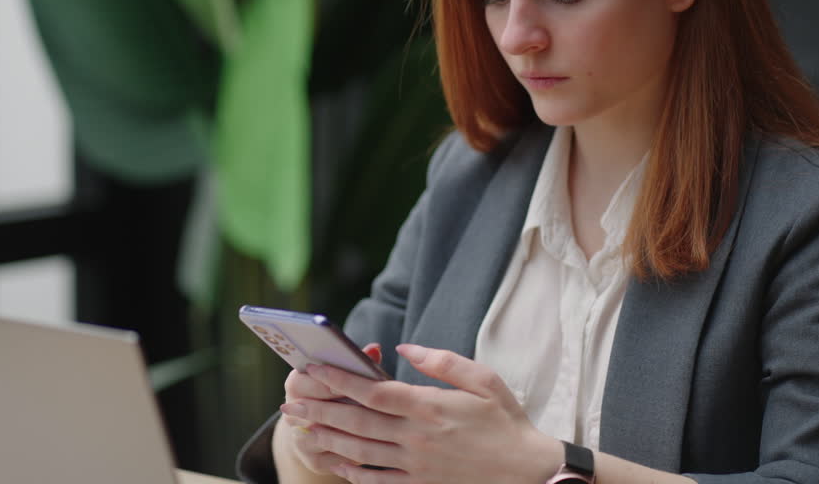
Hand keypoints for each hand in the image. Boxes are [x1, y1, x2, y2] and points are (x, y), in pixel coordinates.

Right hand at [280, 342, 384, 474]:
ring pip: (329, 436)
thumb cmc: (336, 393)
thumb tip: (374, 349)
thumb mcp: (342, 375)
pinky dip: (357, 451)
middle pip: (319, 410)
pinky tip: (376, 444)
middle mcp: (292, 412)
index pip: (309, 381)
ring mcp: (300, 439)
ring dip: (354, 432)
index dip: (335, 382)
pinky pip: (338, 457)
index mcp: (295, 384)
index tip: (358, 381)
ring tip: (378, 425)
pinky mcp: (314, 461)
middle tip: (373, 405)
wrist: (317, 428)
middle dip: (348, 407)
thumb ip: (356, 362)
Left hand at [280, 344, 560, 483]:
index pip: (374, 393)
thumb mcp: (483, 380)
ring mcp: (415, 465)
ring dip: (326, 440)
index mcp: (430, 408)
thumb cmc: (506, 422)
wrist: (527, 473)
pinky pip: (376, 480)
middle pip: (356, 424)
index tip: (314, 370)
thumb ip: (441, 361)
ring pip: (359, 453)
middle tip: (291, 401)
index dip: (339, 381)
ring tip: (301, 428)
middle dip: (319, 410)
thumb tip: (404, 347)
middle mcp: (417, 438)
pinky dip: (350, 471)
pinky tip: (333, 461)